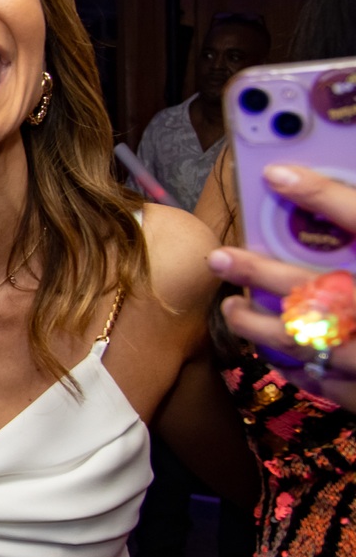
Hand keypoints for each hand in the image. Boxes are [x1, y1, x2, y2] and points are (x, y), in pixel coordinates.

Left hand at [207, 164, 355, 412]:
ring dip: (261, 325)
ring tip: (233, 308)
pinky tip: (278, 351)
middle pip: (318, 287)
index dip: (322, 195)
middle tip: (222, 255)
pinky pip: (327, 383)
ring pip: (307, 341)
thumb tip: (334, 186)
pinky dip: (298, 366)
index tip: (277, 173)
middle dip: (261, 270)